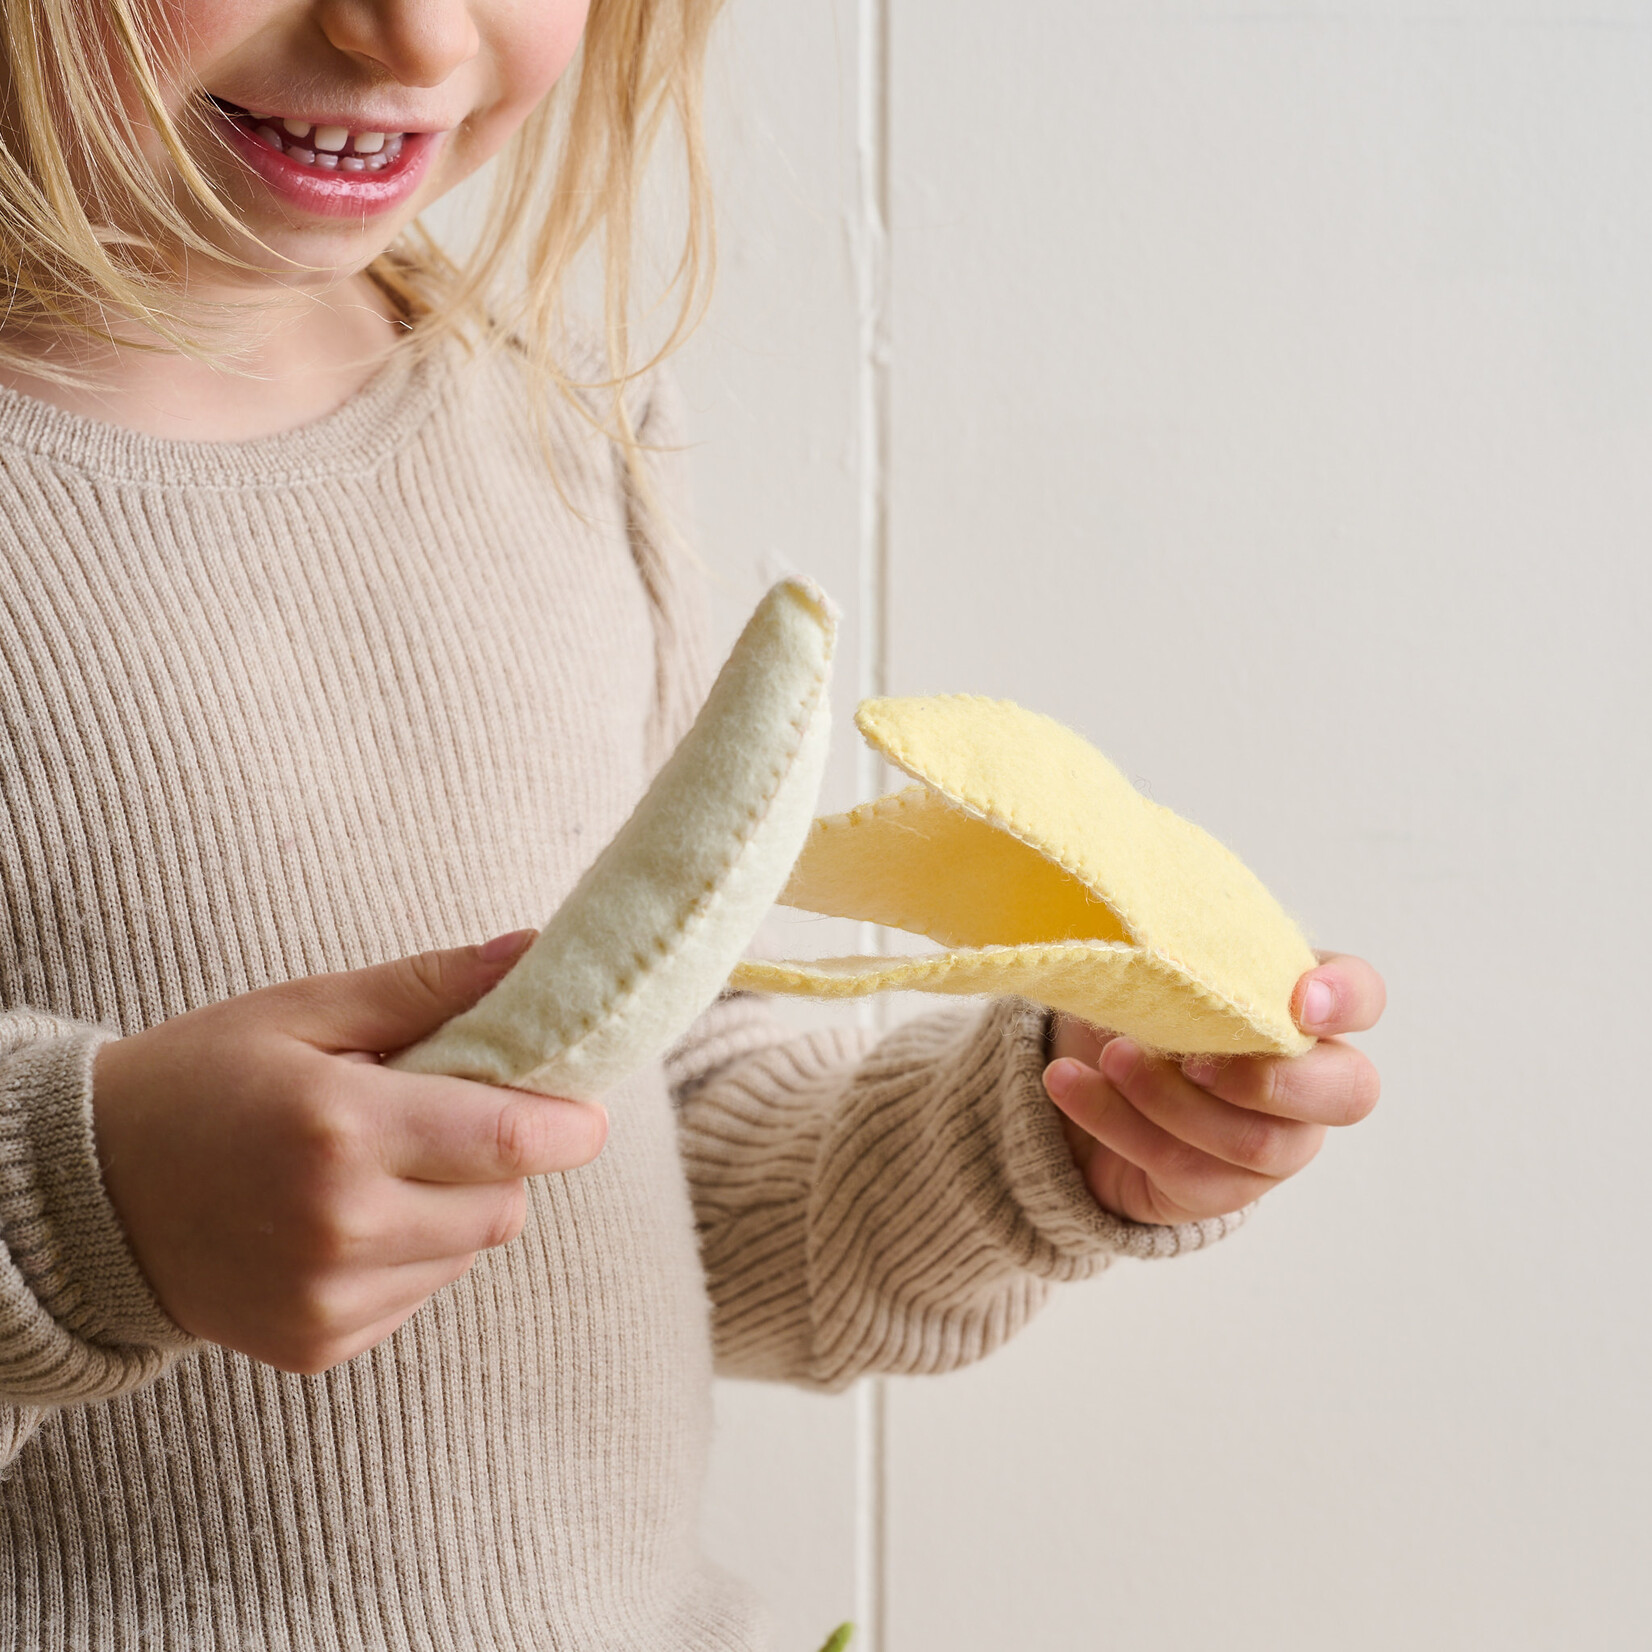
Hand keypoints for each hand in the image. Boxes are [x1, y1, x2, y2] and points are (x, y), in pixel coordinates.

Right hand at [91, 931, 607, 1373]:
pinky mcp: (319, 1346)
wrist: (88, 1196)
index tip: (578, 1103)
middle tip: (437, 1118)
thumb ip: (432, 986)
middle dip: (498, 1159)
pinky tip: (344, 1220)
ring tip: (376, 1167)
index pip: (514, 1141)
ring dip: (454, 1208)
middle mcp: (341, 1229)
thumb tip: (537, 953)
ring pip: (470, 1254)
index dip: (568, 1122)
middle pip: (506, 1204)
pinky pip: (422, 1295)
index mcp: (343, 1130)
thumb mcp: (308, 1009)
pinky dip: (410, 1255)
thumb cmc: (203, 1080)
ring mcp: (328, 1301)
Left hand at [1041, 953, 1383, 1225]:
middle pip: (1348, 1094)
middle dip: (1268, 1077)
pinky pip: (1184, 1168)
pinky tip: (1068, 1082)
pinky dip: (1115, 1121)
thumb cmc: (1139, 1006)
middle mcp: (1311, 1081)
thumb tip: (1149, 943)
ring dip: (1171, 1098)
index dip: (1345, 999)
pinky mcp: (1223, 1188)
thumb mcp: (1156, 969)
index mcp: (1304, 1008)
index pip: (1362, 996)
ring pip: (1255, 1141)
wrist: (1086, 1081)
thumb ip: (1179, 955)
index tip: (1302, 1000)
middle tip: (1194, 1058)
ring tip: (1111, 1058)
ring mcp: (1277, 1143)